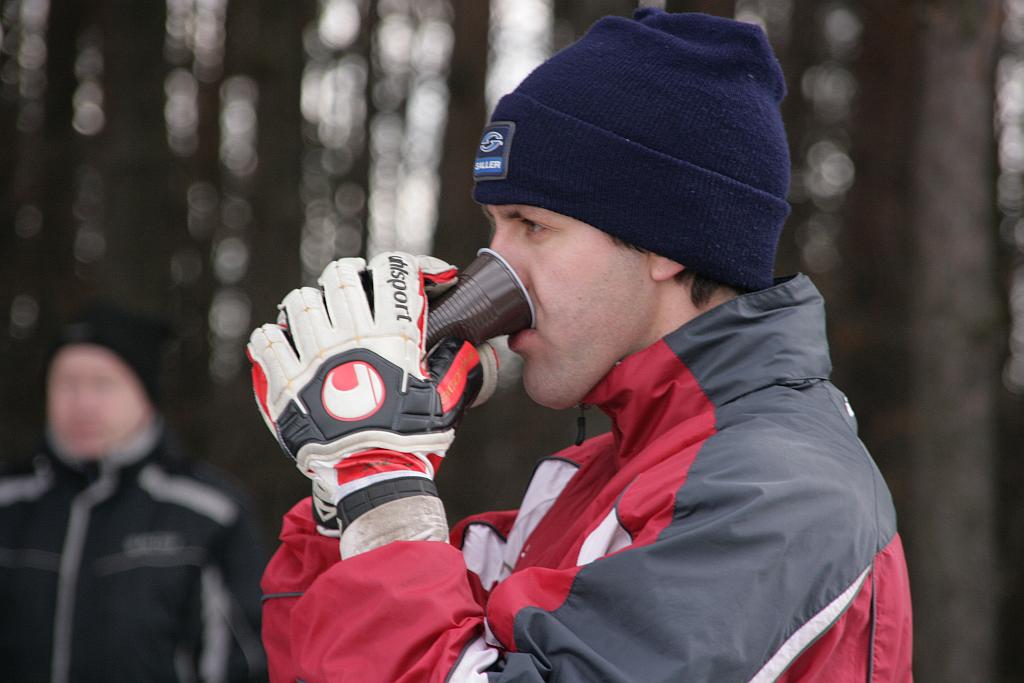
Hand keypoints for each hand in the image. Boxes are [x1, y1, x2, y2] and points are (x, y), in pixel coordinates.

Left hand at [247, 252, 492, 538]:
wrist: (370, 476)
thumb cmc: (411, 440)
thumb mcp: (444, 398)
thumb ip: (454, 364)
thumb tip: (463, 343)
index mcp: (391, 335)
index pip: (396, 270)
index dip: (409, 265)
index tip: (421, 277)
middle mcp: (350, 336)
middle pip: (342, 275)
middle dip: (353, 277)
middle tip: (359, 292)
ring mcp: (312, 355)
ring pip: (300, 300)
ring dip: (312, 305)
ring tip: (320, 321)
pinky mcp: (284, 379)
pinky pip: (265, 338)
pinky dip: (273, 337)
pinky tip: (284, 346)